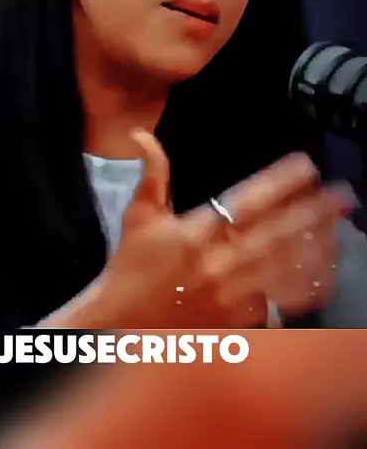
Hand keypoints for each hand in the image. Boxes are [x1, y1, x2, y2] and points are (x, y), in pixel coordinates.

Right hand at [44, 130, 350, 328]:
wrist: (122, 325)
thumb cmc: (131, 269)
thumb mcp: (138, 216)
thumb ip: (152, 174)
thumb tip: (142, 135)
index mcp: (194, 233)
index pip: (245, 201)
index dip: (278, 182)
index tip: (304, 166)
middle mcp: (216, 263)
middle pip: (274, 234)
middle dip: (310, 213)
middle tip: (338, 195)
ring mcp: (230, 294)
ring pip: (282, 268)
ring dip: (313, 247)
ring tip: (337, 228)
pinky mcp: (237, 319)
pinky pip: (279, 300)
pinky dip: (302, 285)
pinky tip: (322, 270)